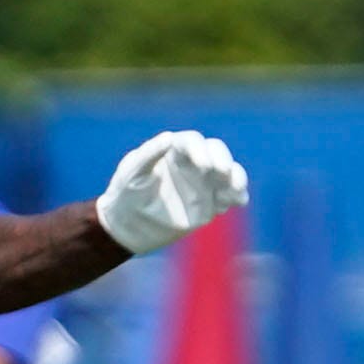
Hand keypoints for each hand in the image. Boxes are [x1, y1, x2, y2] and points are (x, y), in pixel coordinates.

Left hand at [95, 131, 248, 254]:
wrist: (127, 226)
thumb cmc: (126, 193)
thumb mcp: (131, 173)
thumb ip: (148, 155)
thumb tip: (169, 137)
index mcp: (174, 150)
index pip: (192, 142)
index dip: (200, 150)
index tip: (203, 165)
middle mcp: (194, 163)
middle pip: (217, 152)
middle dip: (223, 160)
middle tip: (222, 172)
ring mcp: (204, 182)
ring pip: (229, 173)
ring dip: (237, 179)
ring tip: (236, 191)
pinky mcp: (210, 202)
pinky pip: (229, 196)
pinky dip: (236, 197)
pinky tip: (236, 202)